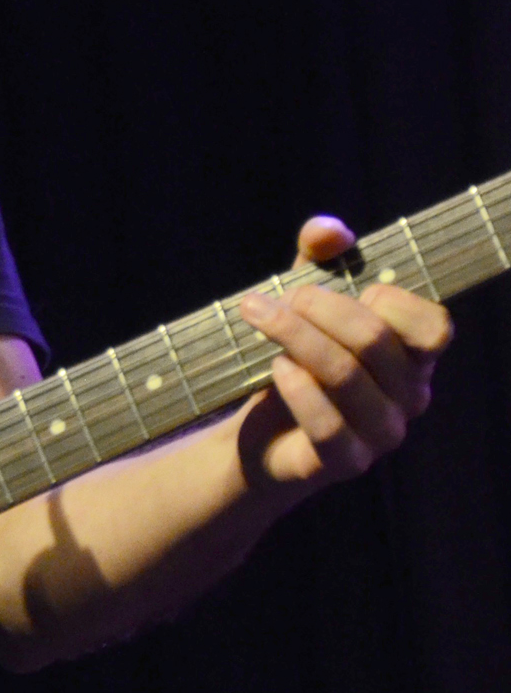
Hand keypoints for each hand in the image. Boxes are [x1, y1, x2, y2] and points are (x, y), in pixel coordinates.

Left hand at [235, 214, 452, 492]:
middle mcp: (410, 397)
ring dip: (296, 338)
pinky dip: (297, 389)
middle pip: (375, 340)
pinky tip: (275, 367)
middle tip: (279, 298)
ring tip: (260, 319)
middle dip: (320, 308)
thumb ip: (320, 258)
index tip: (344, 287)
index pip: (433, 326)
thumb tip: (328, 230)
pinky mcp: (346, 462)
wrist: (260, 434)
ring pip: (345, 377)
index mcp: (415, 356)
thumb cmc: (297, 359)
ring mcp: (382, 434)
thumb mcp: (305, 300)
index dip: (388, 299)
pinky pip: (328, 423)